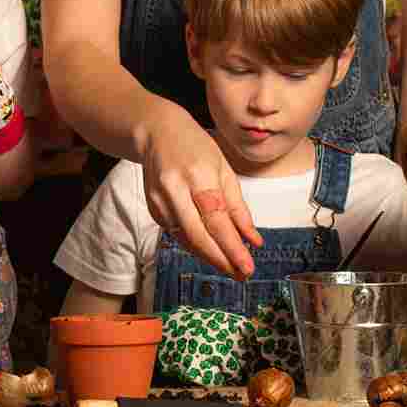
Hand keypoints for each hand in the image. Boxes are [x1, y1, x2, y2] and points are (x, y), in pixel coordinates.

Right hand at [139, 114, 262, 278]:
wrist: (156, 132)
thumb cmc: (194, 147)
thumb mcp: (224, 168)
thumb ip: (238, 207)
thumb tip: (254, 240)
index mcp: (198, 174)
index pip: (217, 218)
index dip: (232, 246)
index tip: (247, 266)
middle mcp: (175, 189)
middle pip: (198, 234)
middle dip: (221, 259)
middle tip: (241, 274)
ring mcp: (160, 200)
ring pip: (186, 238)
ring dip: (210, 256)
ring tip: (232, 266)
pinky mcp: (152, 208)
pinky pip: (177, 234)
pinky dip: (196, 244)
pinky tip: (210, 249)